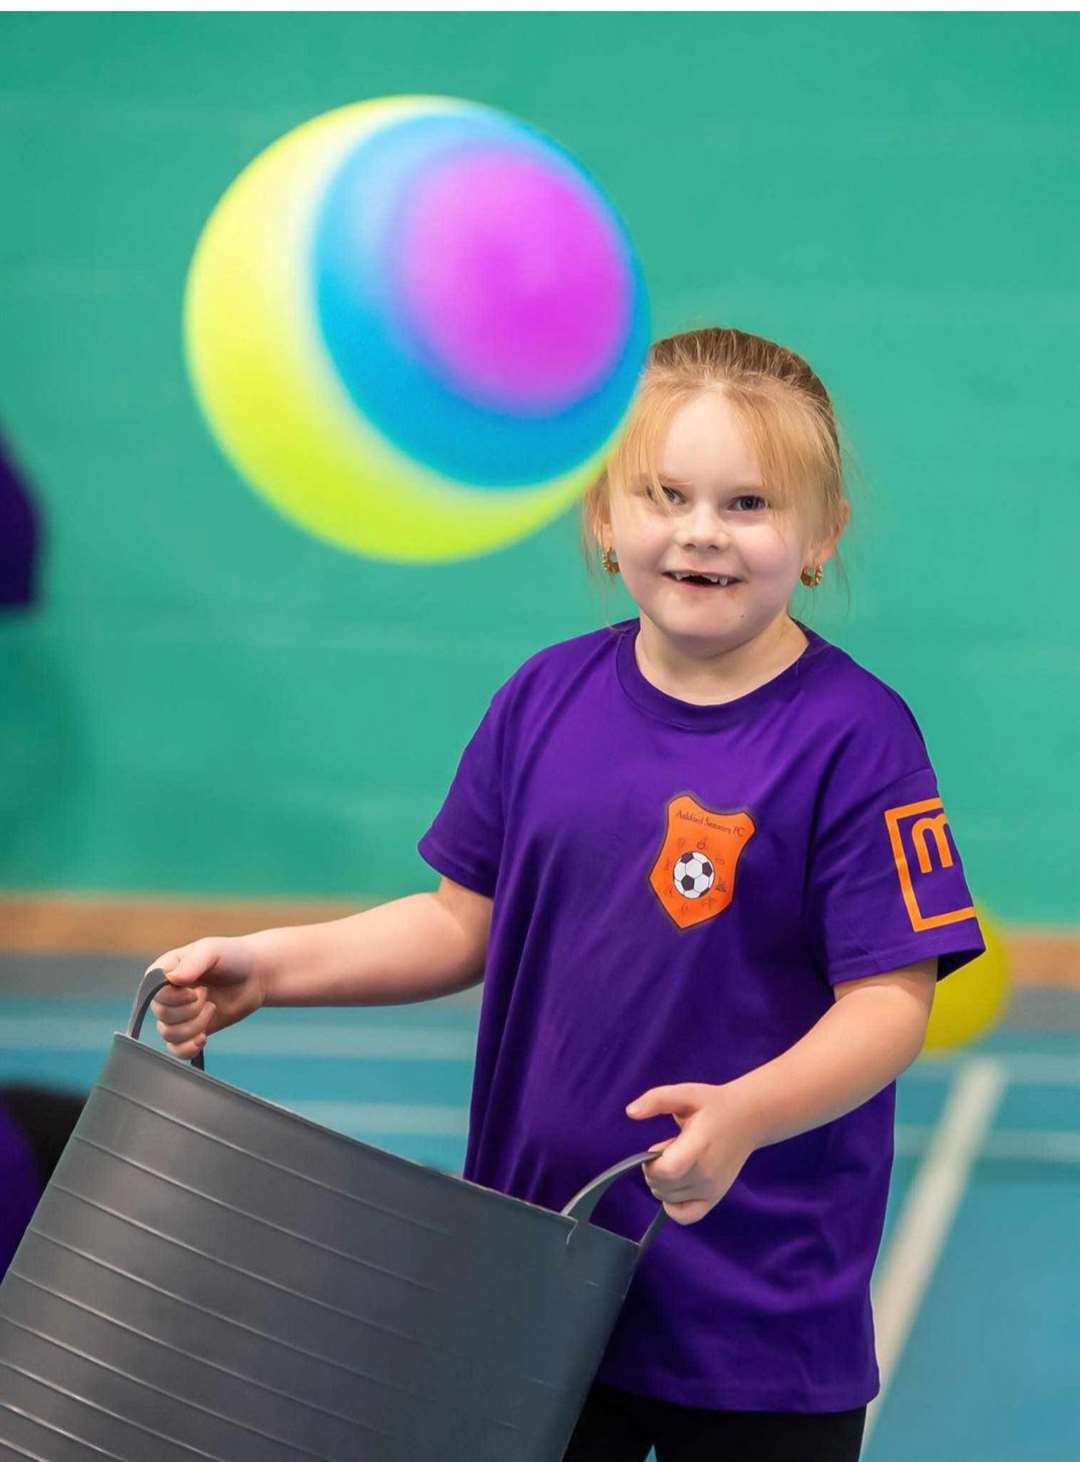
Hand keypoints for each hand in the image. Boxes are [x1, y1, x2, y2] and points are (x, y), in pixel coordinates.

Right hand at [147, 936, 264, 1059]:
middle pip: (163, 1015)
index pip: (154, 993)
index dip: (176, 996)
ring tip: (212, 1008)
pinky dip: (188, 1048)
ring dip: (195, 1025)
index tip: (199, 988)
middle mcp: (165, 994)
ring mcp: (177, 1014)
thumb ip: (192, 963)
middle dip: (191, 1009)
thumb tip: (171, 979)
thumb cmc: (232, 956)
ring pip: (169, 1034)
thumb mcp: (212, 950)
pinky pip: (176, 1050)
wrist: (256, 975)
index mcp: (164, 971)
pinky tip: (203, 1038)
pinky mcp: (190, 1031)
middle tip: (208, 994)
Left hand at [625, 1082, 758, 1225]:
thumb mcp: (685, 1093)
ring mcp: (712, 1189)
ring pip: (668, 1199)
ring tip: (678, 1161)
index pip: (668, 1170)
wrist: (748, 1118)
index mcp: (699, 1146)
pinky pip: (685, 1216)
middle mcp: (706, 1174)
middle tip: (669, 1149)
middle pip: (662, 1186)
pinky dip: (672, 1206)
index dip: (652, 1165)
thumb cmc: (713, 1105)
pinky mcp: (714, 1198)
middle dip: (653, 1170)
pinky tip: (675, 1186)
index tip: (656, 1149)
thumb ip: (656, 1100)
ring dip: (662, 1183)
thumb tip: (630, 1112)